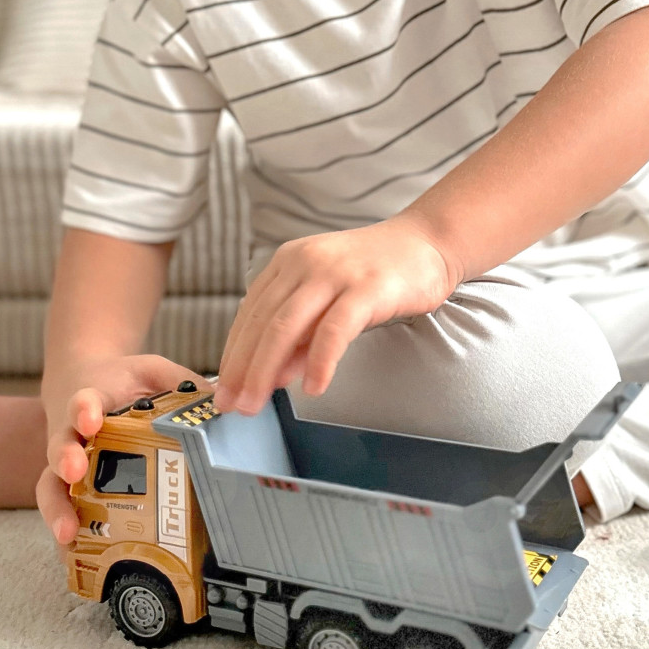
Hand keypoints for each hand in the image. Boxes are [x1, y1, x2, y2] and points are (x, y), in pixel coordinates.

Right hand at [36, 353, 206, 545]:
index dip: (85, 409)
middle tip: (73, 470)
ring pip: (51, 485)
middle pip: (60, 445)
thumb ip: (183, 384)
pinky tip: (73, 557)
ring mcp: (67, 462)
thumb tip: (224, 404)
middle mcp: (73, 433)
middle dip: (65, 458)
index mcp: (95, 400)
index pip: (84, 400)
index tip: (90, 419)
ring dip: (57, 508)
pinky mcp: (68, 487)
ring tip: (67, 534)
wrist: (88, 383)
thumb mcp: (155, 373)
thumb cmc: (125, 383)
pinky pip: (62, 511)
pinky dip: (65, 535)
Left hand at [213, 217, 458, 414]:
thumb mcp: (328, 302)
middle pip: (262, 323)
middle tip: (230, 405)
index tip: (222, 389)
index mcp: (288, 262)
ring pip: (287, 326)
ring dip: (265, 370)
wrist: (426, 242)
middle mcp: (304, 263)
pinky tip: (312, 388)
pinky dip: (319, 361)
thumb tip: (270, 377)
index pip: (249, 314)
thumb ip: (300, 336)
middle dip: (241, 369)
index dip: (232, 354)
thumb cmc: (376, 276)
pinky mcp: (366, 286)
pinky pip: (334, 329)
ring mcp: (335, 273)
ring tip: (256, 404)